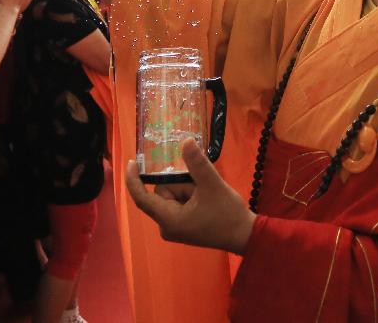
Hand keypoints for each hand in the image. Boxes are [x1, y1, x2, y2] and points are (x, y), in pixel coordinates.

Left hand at [126, 138, 254, 253]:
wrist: (246, 235)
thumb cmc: (227, 215)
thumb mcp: (212, 185)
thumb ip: (197, 163)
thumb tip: (186, 141)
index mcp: (168, 220)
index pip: (141, 198)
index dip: (133, 180)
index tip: (131, 162)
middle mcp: (166, 226)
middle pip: (162, 192)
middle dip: (181, 183)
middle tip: (201, 187)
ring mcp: (175, 227)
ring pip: (173, 195)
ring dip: (188, 188)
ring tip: (206, 195)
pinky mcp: (183, 225)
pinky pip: (179, 201)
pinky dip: (191, 194)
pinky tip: (206, 199)